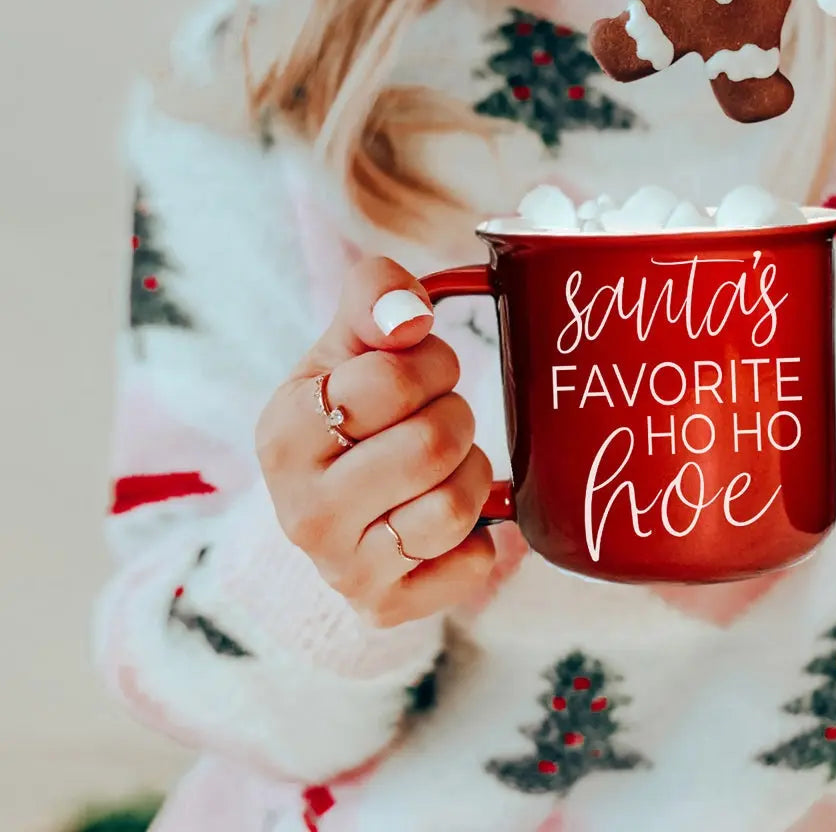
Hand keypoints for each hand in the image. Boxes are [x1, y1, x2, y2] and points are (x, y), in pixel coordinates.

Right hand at [256, 258, 493, 627]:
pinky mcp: (384, 607)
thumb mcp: (350, 343)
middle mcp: (301, 510)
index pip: (393, 378)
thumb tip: (409, 313)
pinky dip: (480, 531)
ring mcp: (340, 568)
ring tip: (442, 464)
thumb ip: (376, 297)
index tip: (419, 372)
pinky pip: (473, 561)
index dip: (430, 363)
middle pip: (432, 444)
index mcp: (284, 432)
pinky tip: (442, 514)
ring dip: (470, 470)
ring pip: (455, 506)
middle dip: (454, 416)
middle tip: (437, 416)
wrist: (331, 503)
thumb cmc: (349, 410)